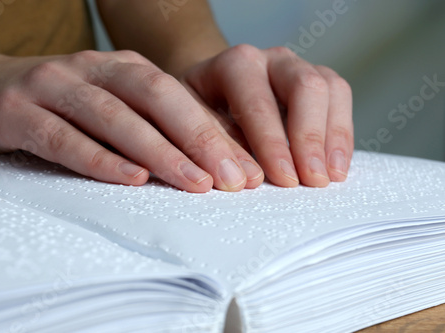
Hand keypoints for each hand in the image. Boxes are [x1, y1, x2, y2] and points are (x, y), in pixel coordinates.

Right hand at [0, 49, 264, 192]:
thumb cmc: (60, 103)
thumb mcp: (111, 102)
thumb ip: (152, 123)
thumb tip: (213, 156)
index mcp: (123, 68)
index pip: (179, 97)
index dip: (216, 132)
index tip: (247, 170)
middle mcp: (93, 70)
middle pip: (155, 99)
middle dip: (199, 139)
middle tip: (234, 178)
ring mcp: (53, 87)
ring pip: (114, 117)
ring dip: (159, 152)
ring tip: (196, 183)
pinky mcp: (18, 112)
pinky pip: (64, 138)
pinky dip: (100, 159)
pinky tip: (131, 179)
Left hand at [180, 44, 353, 187]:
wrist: (209, 91)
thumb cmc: (196, 113)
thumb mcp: (189, 124)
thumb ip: (213, 145)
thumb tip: (244, 177)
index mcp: (235, 64)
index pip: (257, 101)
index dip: (272, 142)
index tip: (283, 179)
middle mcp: (271, 59)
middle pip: (304, 87)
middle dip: (309, 138)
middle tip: (311, 181)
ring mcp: (297, 67)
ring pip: (329, 89)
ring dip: (332, 137)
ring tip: (329, 178)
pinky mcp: (317, 81)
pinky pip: (340, 99)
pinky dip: (342, 134)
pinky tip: (337, 167)